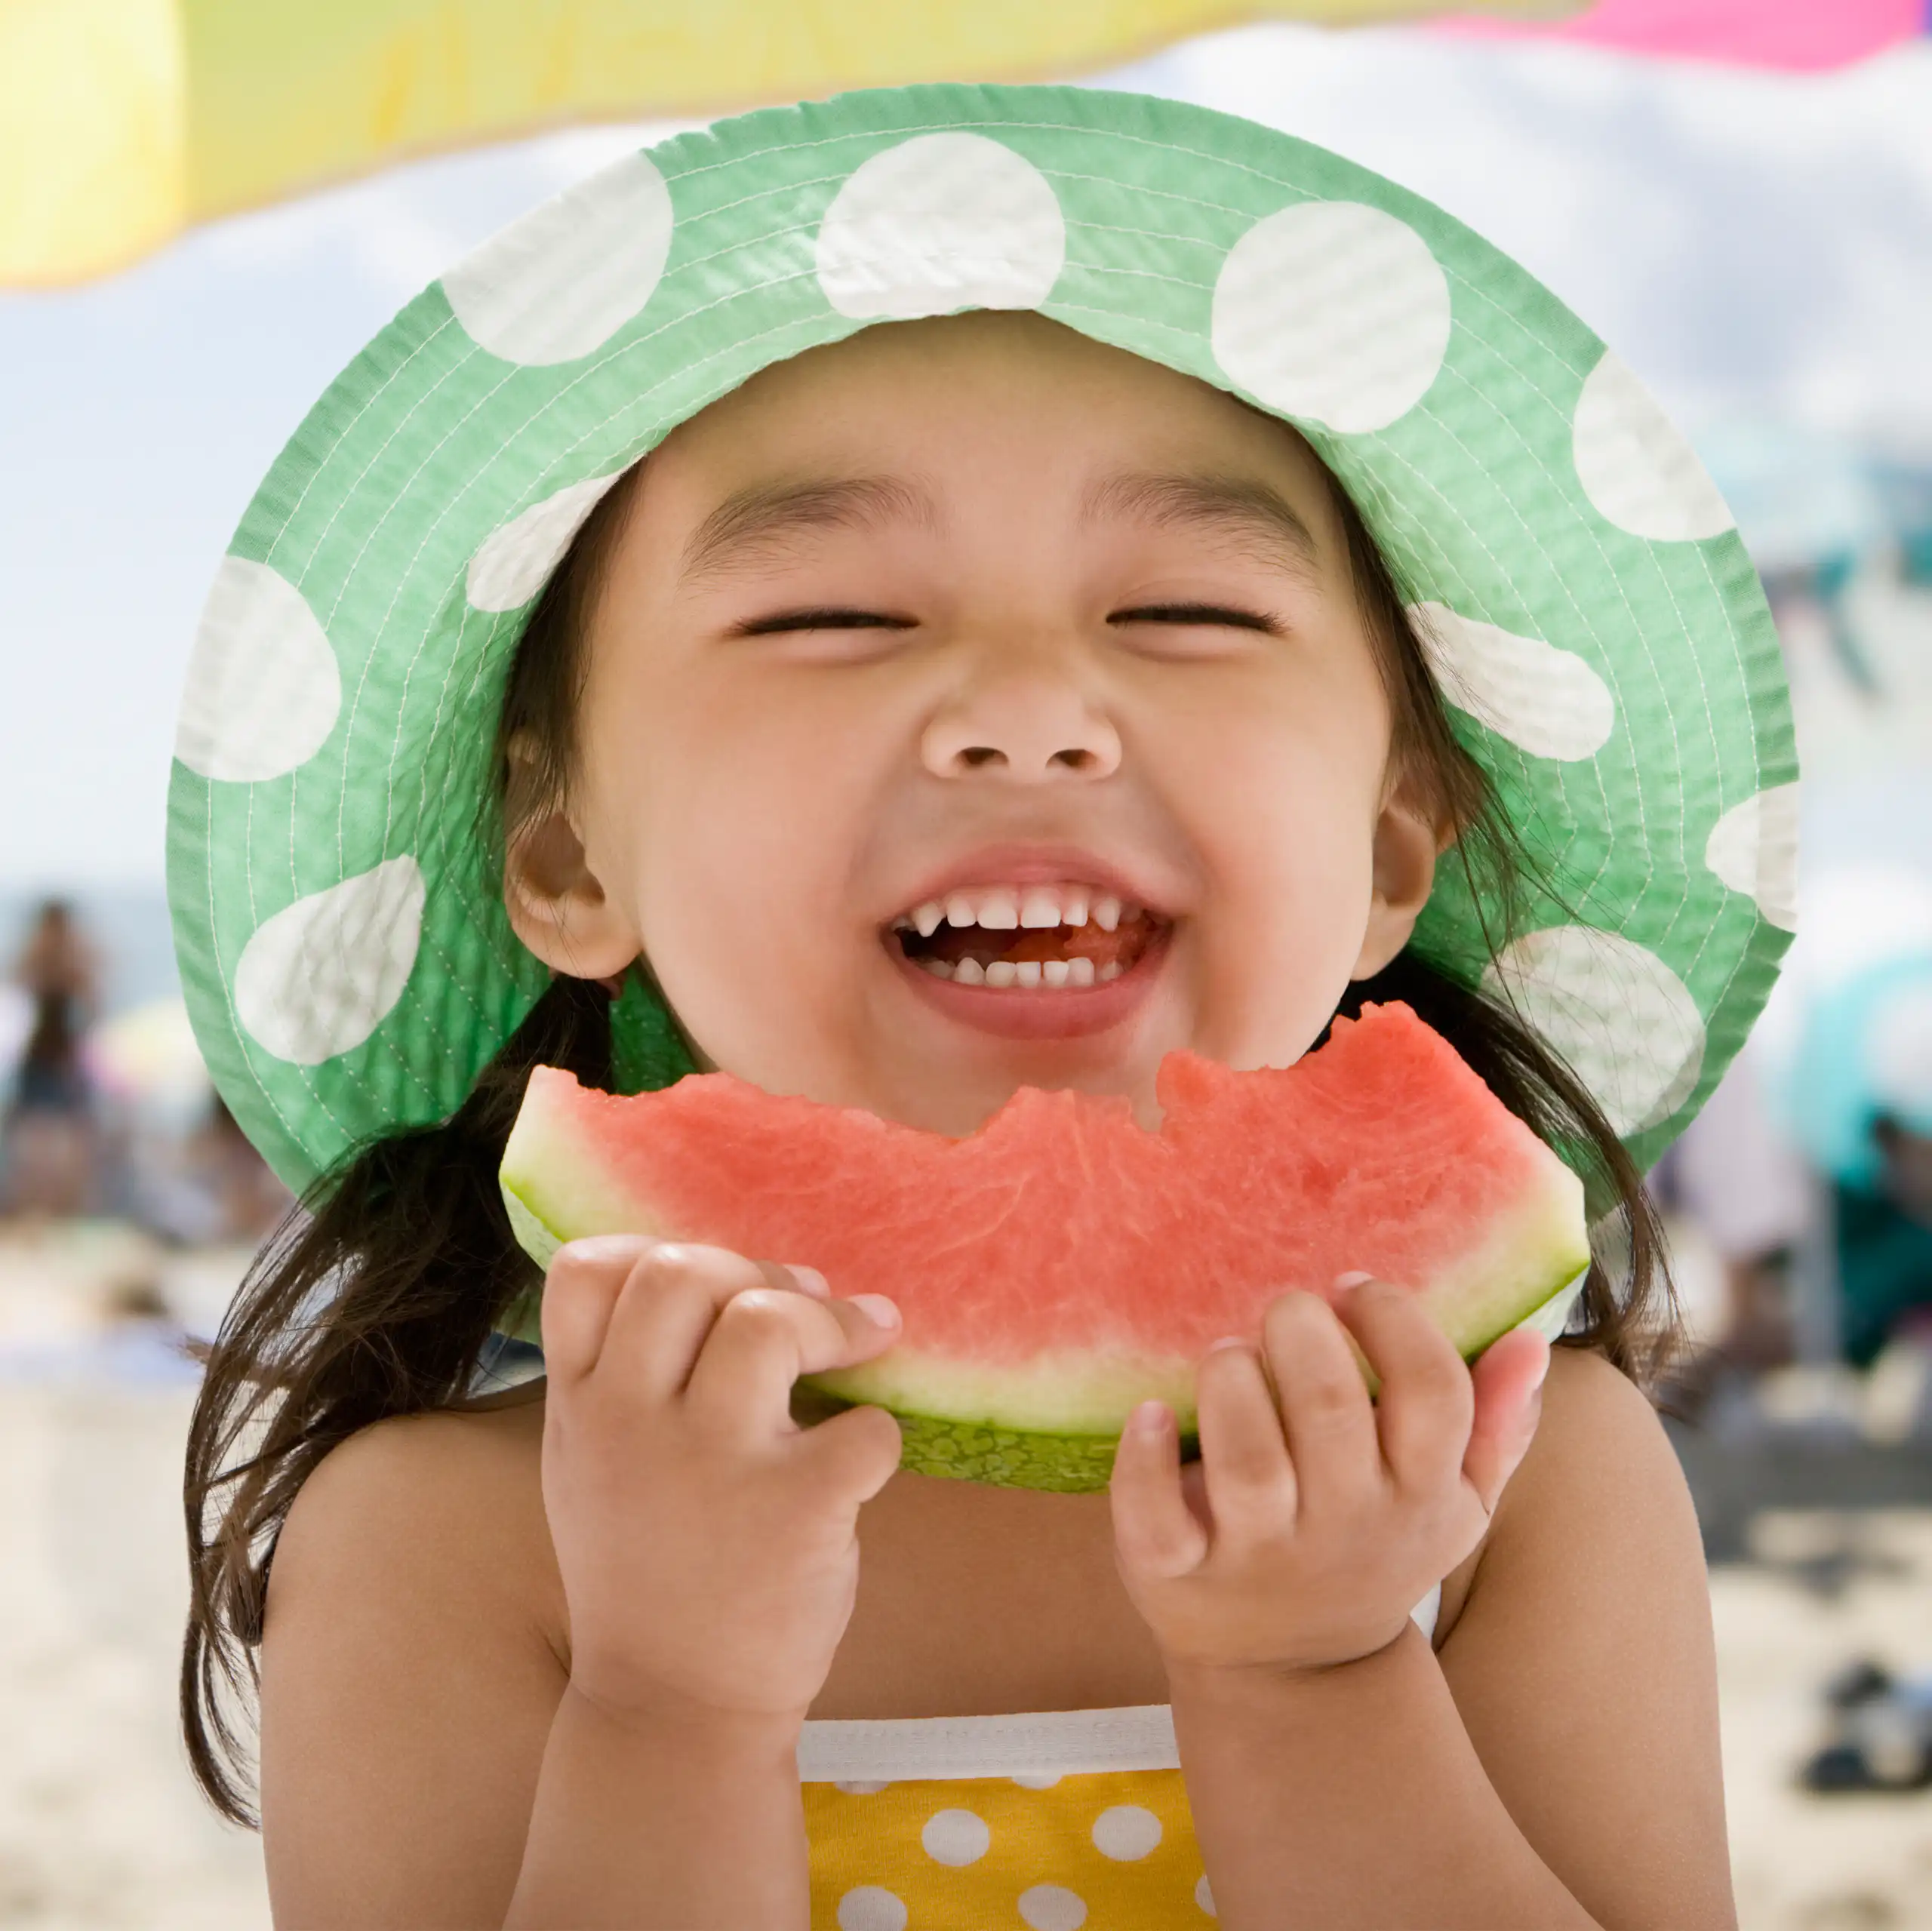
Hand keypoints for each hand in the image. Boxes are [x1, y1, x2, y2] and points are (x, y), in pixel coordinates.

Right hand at [538, 1236, 904, 1729]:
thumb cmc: (648, 1571)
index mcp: (581, 1407)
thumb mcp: (592, 1467)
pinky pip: (864, 1426)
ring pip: (766, 1321)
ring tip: (856, 1339)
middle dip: (755, 1271)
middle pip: (681, 1271)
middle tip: (797, 1305)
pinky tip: (864, 1457)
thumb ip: (626, 1377)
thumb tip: (724, 1279)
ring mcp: (711, 1465)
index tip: (707, 1283)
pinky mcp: (795, 1510)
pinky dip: (879, 1432)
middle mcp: (632, 1423)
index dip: (652, 1250)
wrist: (672, 1712)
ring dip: (826, 1317)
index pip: (585, 1270)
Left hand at [1107, 1278, 1549, 1679]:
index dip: (1394, 1322)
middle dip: (1301, 1334)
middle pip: (1329, 1411)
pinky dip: (1145, 1464)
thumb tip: (1530, 1342)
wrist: (1296, 1676)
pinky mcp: (1177, 1575)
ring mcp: (1259, 1556)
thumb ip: (1494, 1425)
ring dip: (1232, 1383)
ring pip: (1248, 1462)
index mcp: (1418, 1494)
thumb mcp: (1453, 1504)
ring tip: (1226, 1354)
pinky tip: (1148, 1415)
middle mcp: (1344, 1524)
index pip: (1432, 1392)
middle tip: (1284, 1310)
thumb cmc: (1373, 1549)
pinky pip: (1156, 1521)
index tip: (1352, 1287)